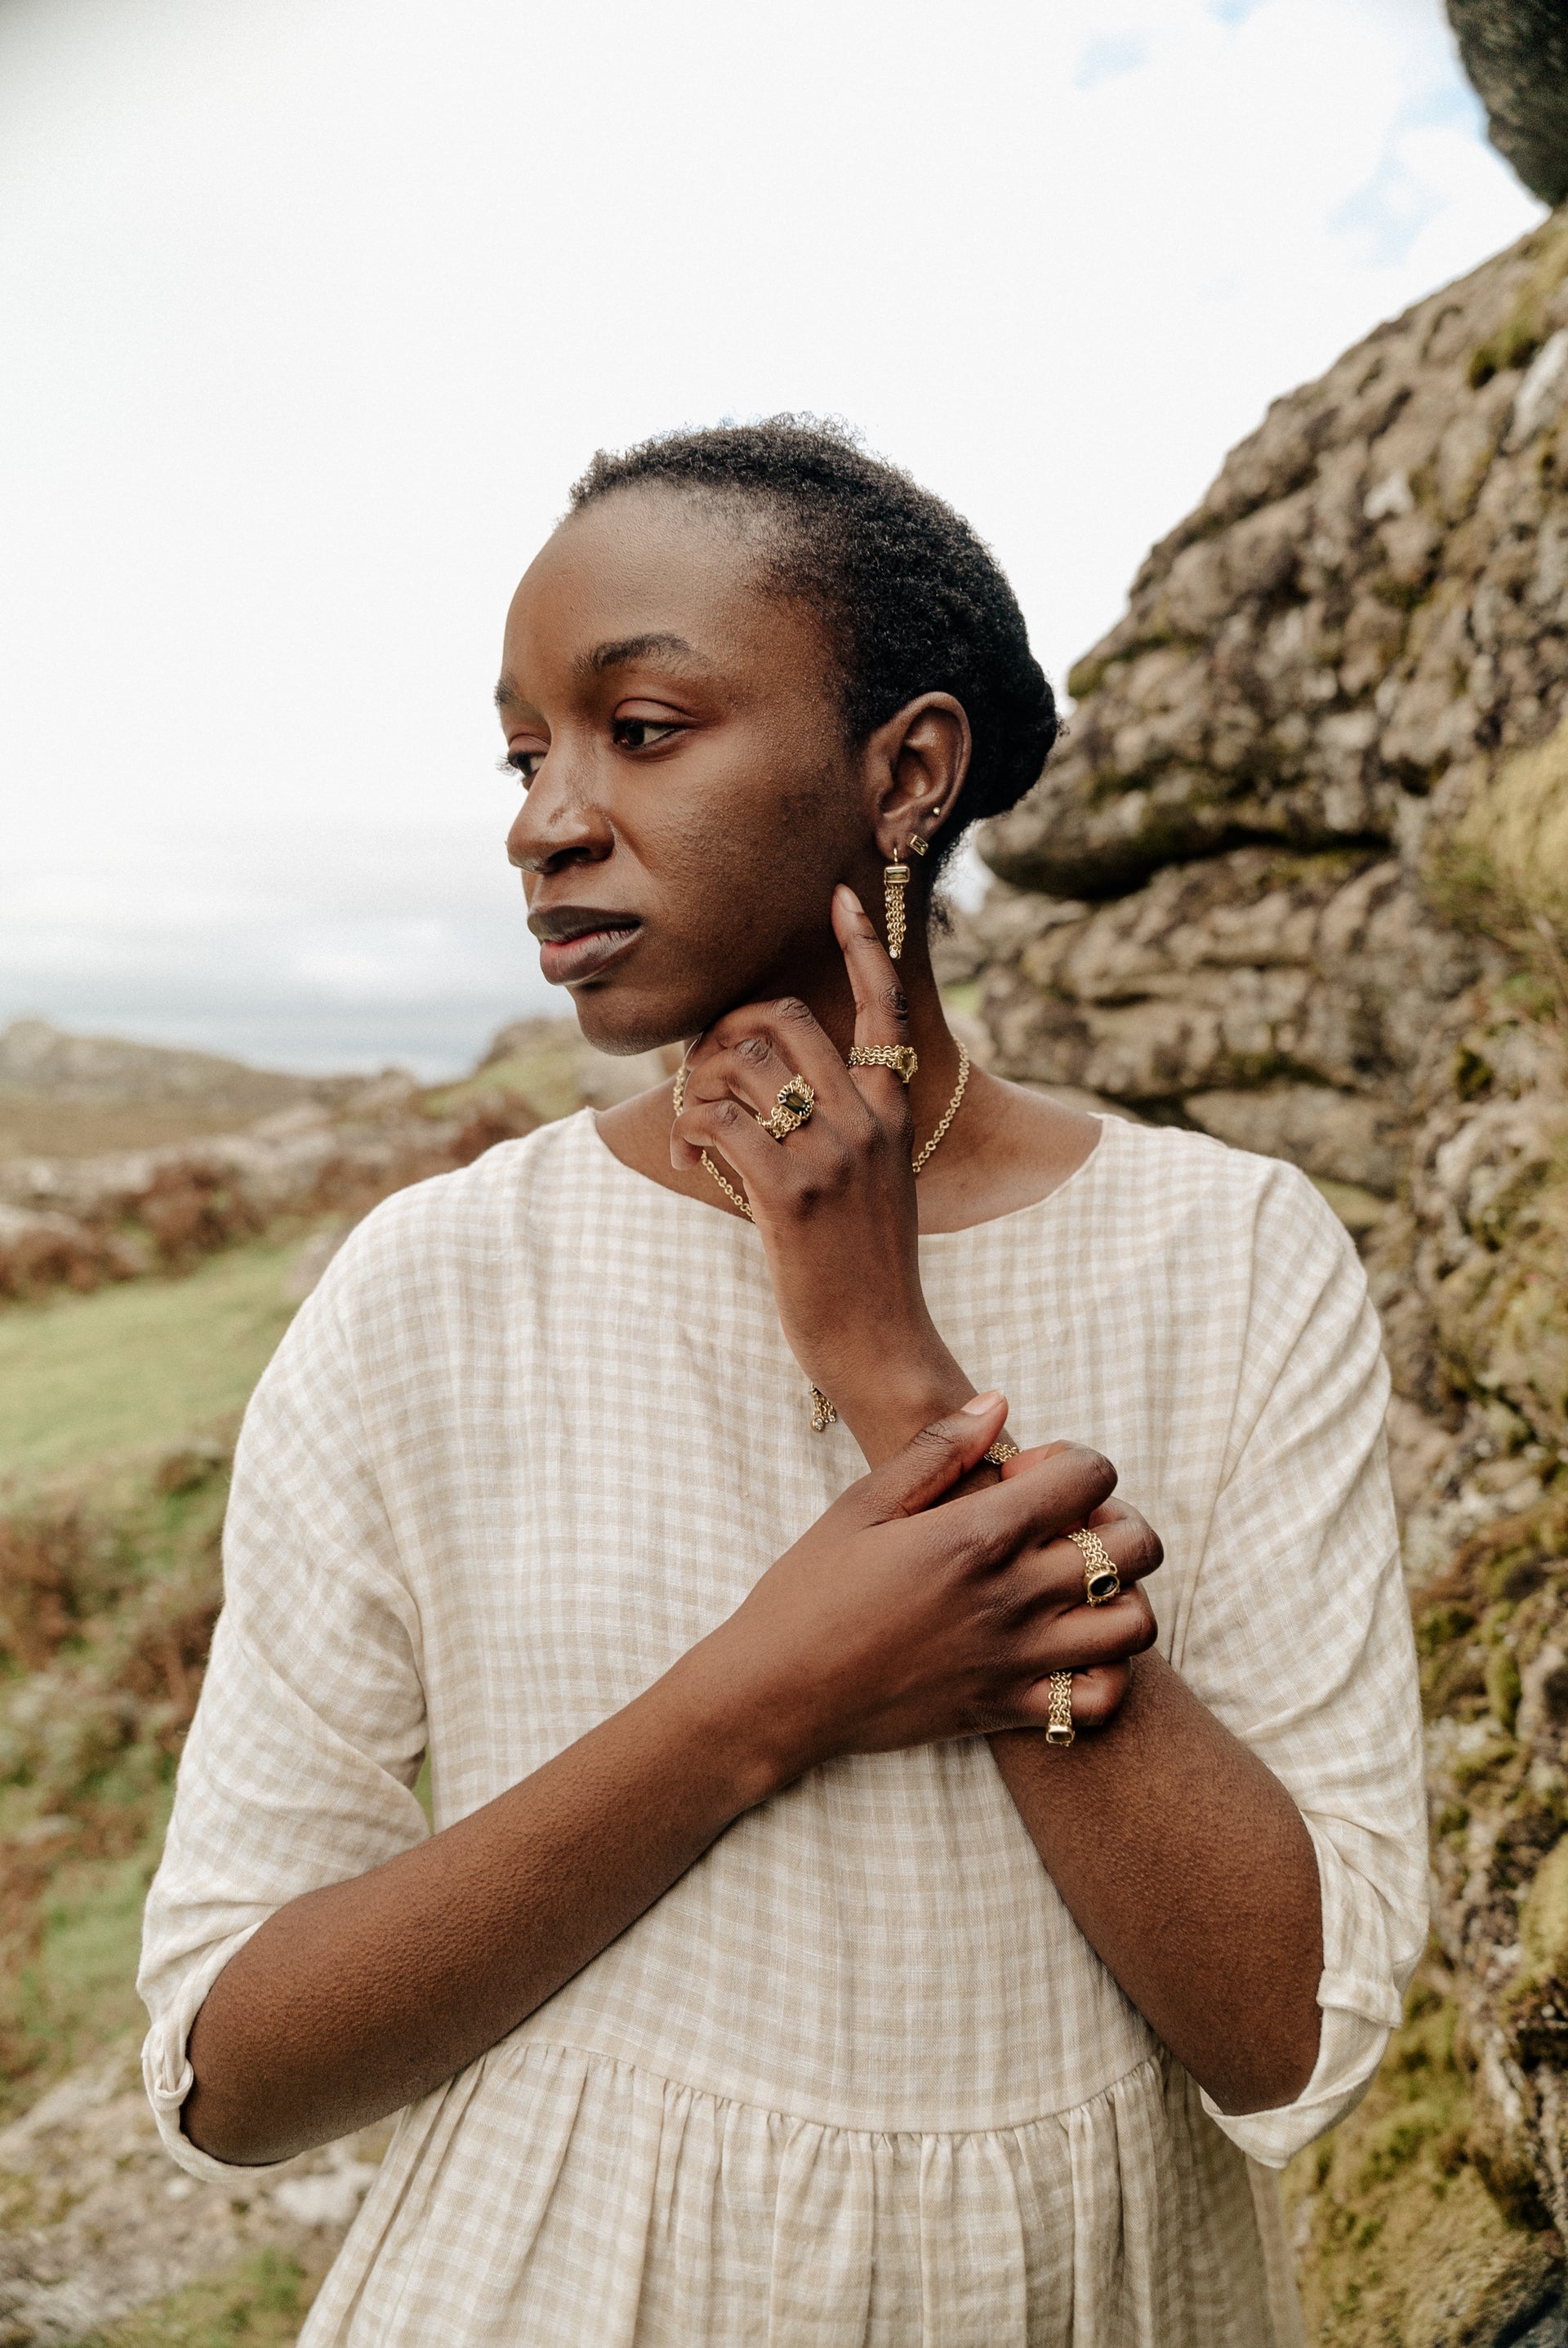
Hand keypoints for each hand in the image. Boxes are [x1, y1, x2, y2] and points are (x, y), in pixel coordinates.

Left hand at [671, 885, 961, 1453]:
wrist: (881, 1343)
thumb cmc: (865, 1266)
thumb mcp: (875, 1179)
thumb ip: (847, 1122)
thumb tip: (779, 1080)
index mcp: (891, 1109)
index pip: (881, 1006)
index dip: (861, 943)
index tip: (842, 896)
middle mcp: (867, 1119)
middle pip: (780, 1020)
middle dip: (720, 1035)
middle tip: (703, 1078)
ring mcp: (831, 1153)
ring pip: (739, 1066)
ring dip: (695, 1089)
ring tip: (694, 1133)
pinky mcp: (790, 1192)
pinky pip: (718, 1121)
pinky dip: (690, 1130)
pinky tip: (692, 1159)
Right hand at [692, 1396, 1159, 1784]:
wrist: (775, 1693)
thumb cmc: (807, 1592)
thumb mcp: (862, 1505)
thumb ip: (938, 1451)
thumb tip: (998, 1404)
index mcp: (975, 1536)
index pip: (1091, 1476)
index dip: (1074, 1462)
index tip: (1030, 1479)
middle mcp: (1010, 1597)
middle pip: (1135, 1546)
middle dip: (1117, 1520)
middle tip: (1068, 1527)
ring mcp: (1016, 1660)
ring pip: (1135, 1624)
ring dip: (1122, 1595)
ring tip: (1077, 1587)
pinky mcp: (1008, 1712)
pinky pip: (1102, 1701)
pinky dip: (1105, 1673)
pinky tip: (1068, 1649)